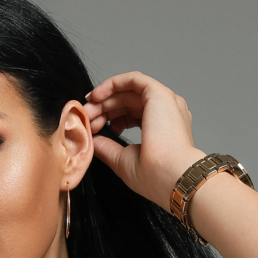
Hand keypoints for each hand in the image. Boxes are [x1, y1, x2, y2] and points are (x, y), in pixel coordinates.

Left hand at [83, 71, 204, 210]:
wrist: (172, 177)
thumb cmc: (155, 176)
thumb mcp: (123, 161)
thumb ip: (107, 148)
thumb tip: (92, 139)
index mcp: (161, 128)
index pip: (131, 115)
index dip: (109, 119)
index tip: (91, 128)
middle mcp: (165, 112)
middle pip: (128, 102)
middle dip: (103, 109)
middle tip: (85, 118)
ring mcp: (164, 101)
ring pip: (129, 91)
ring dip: (105, 99)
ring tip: (88, 110)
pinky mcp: (158, 93)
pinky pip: (133, 80)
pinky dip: (112, 84)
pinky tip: (96, 96)